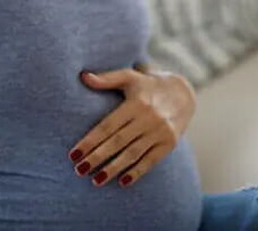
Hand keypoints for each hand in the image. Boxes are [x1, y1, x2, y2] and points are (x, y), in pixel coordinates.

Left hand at [69, 67, 195, 187]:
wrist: (183, 93)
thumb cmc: (148, 85)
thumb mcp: (130, 77)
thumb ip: (107, 79)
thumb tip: (83, 77)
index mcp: (136, 102)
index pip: (108, 125)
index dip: (90, 140)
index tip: (74, 154)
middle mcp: (149, 117)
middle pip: (118, 141)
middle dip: (97, 157)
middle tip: (79, 170)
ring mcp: (160, 131)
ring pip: (133, 153)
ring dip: (114, 168)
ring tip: (96, 180)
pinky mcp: (169, 143)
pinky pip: (151, 160)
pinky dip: (137, 172)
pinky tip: (122, 182)